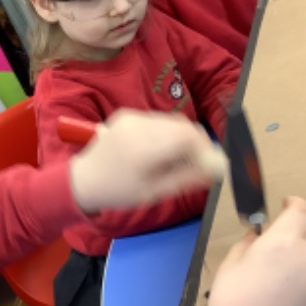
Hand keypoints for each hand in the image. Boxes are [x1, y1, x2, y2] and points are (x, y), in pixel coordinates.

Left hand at [69, 109, 226, 213]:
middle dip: (196, 143)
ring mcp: (130, 117)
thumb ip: (188, 177)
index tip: (210, 165)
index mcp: (142, 149)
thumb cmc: (119, 191)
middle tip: (198, 163)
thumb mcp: (155, 192)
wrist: (84, 178)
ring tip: (176, 158)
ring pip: (172, 121)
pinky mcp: (127, 114)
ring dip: (182, 137)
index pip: (187, 136)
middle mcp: (136, 127)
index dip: (205, 148)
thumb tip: (220, 168)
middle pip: (182, 126)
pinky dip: (167, 132)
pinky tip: (161, 149)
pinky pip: (158, 120)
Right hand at [195, 197, 305, 305]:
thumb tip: (258, 237)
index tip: (287, 203)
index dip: (295, 203)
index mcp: (283, 241)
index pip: (301, 211)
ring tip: (295, 252)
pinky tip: (296, 276)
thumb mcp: (232, 264)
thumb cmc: (232, 298)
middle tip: (293, 227)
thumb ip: (249, 244)